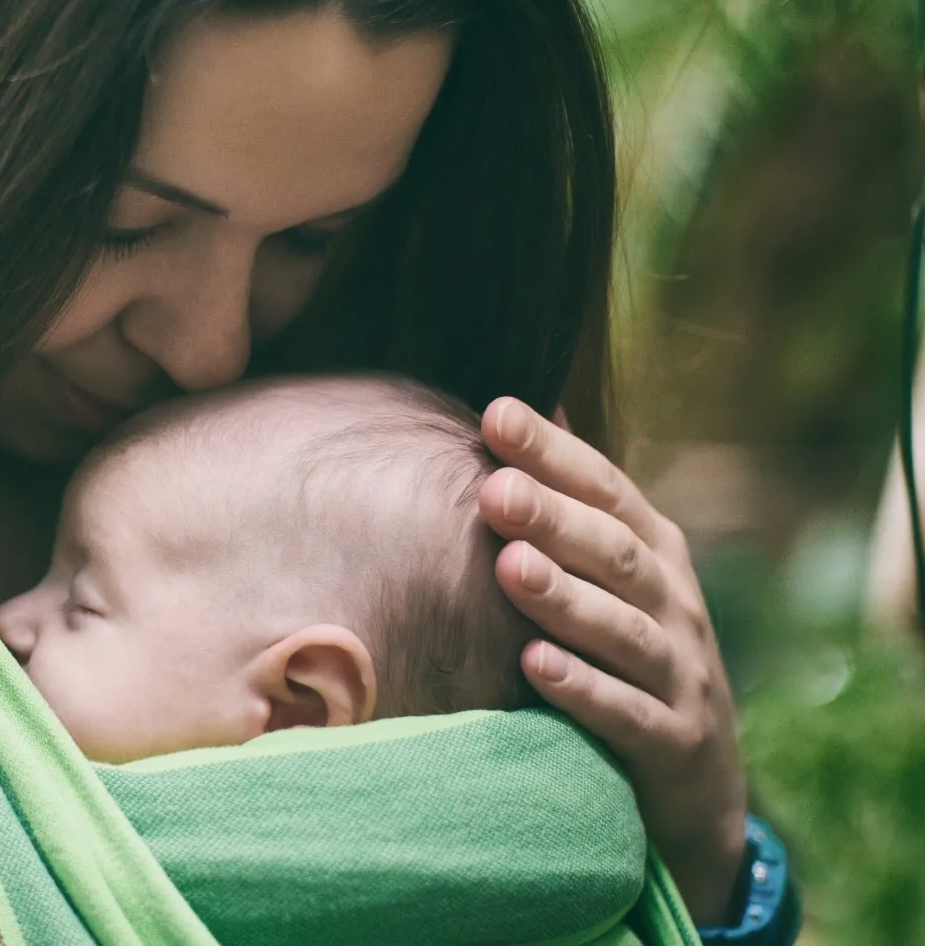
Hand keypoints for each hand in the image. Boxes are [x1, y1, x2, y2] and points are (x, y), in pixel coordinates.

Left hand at [478, 398, 747, 923]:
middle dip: (554, 518)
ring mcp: (682, 674)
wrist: (697, 784)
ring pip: (623, 630)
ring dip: (565, 598)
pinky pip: (628, 715)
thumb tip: (514, 407)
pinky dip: (584, 690)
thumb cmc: (630, 659)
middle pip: (615, 553)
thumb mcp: (612, 577)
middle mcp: (675, 604)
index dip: (554, 453)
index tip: (494, 414)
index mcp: (655, 553)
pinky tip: (534, 666)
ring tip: (509, 567)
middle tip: (492, 489)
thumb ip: (570, 500)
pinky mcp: (675, 742)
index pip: (605, 489)